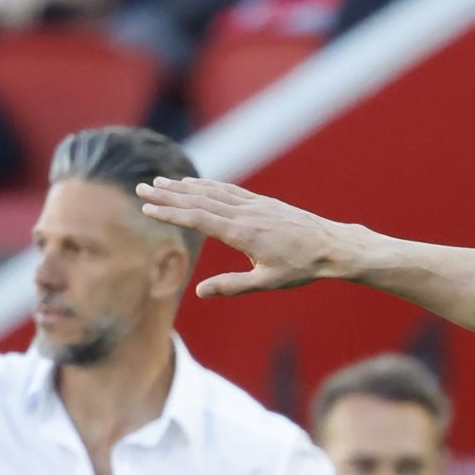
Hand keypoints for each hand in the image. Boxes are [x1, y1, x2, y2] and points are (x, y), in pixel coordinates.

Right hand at [136, 178, 366, 298]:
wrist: (333, 247)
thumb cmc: (301, 268)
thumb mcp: (266, 282)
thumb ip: (232, 286)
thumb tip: (200, 292)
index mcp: (242, 233)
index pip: (198, 218)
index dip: (170, 212)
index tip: (147, 208)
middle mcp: (246, 213)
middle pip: (199, 200)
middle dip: (168, 195)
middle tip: (142, 189)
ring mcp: (255, 204)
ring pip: (213, 191)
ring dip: (185, 187)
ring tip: (162, 182)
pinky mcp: (264, 202)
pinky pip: (230, 190)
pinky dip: (209, 185)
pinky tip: (197, 185)